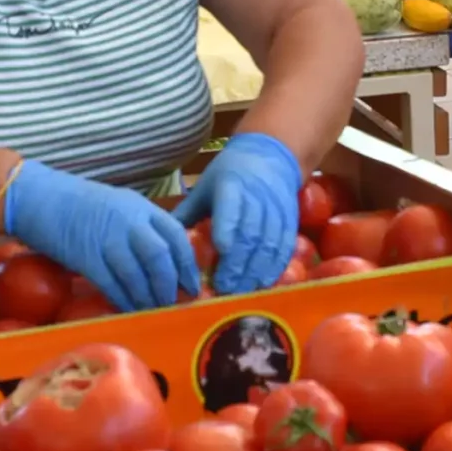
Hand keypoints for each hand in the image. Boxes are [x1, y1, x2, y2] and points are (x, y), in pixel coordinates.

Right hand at [3, 161, 197, 311]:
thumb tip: (160, 260)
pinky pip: (111, 284)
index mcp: (139, 206)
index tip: (191, 284)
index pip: (176, 235)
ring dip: (147, 297)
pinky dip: (123, 300)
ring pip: (137, 275)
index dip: (187, 263)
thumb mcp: (117, 205)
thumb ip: (139, 227)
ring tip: (153, 310)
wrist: (37, 196)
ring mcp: (107, 239)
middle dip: (170, 284)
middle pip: (161, 257)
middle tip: (173, 302)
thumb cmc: (76, 202)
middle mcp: (128, 222)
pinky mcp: (86, 257)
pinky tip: (129, 310)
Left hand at [174, 131, 302, 293]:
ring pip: (269, 243)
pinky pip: (284, 247)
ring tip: (241, 292)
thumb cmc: (229, 176)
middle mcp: (257, 197)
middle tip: (225, 288)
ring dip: (255, 270)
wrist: (270, 158)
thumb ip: (187, 214)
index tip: (221, 250)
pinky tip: (263, 283)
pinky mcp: (290, 221)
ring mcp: (277, 209)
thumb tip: (162, 241)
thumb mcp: (205, 187)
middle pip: (250, 232)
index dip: (228, 228)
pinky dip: (274, 267)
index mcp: (231, 185)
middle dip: (238, 262)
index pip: (230, 207)